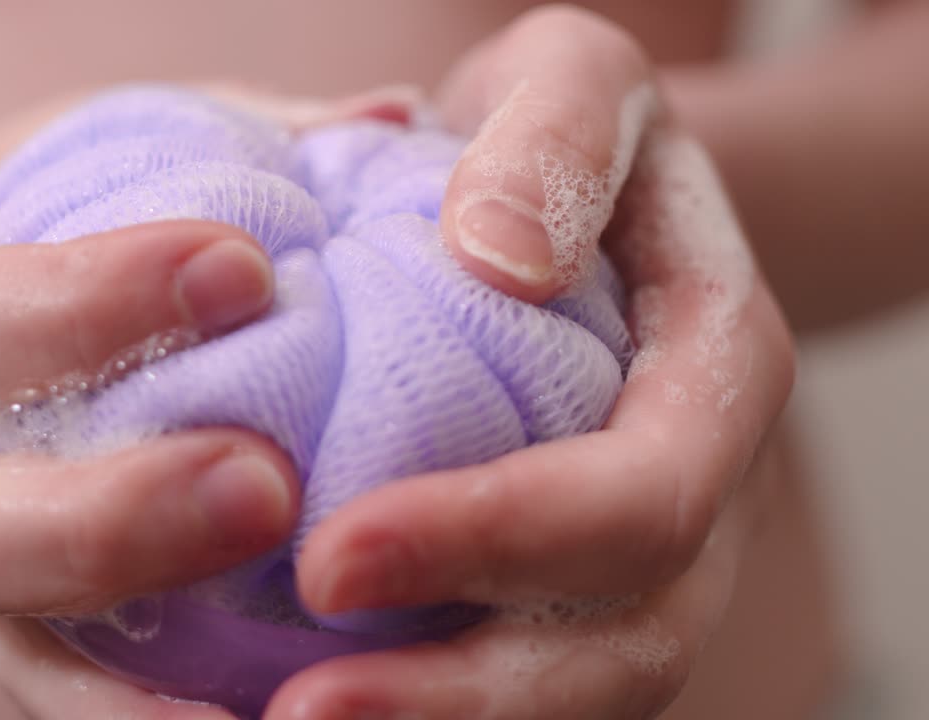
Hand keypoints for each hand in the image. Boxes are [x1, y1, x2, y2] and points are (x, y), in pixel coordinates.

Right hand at [0, 87, 427, 718]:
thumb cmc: (11, 212)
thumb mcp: (85, 142)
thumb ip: (225, 135)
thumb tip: (394, 117)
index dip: (75, 306)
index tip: (244, 267)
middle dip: (98, 516)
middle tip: (264, 482)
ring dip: (124, 666)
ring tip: (290, 661)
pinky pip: (50, 690)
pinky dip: (142, 718)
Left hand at [266, 8, 795, 718]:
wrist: (576, 187)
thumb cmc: (564, 133)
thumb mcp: (576, 76)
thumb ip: (556, 140)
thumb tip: (499, 257)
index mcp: (715, 378)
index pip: (638, 498)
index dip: (498, 541)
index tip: (332, 556)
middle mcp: (697, 492)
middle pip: (626, 642)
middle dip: (465, 691)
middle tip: (301, 707)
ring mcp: (641, 552)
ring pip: (582, 693)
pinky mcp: (571, 580)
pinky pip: (521, 676)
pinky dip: (431, 703)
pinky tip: (299, 697)